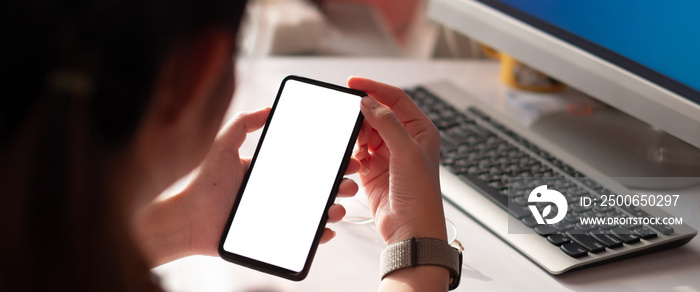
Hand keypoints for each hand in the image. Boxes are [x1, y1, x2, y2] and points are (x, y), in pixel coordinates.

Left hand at [135, 107, 358, 265]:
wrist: (188, 219)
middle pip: (318, 189)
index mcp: (272, 172)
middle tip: (350, 183)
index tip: (346, 157)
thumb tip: (269, 108)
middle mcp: (279, 193)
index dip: (330, 162)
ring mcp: (279, 216)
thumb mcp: (224, 146)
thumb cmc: (204, 183)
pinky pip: (303, 238)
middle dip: (340, 185)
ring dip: (333, 210)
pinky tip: (326, 231)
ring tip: (338, 208)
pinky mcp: (275, 237)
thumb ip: (243, 123)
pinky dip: (318, 236)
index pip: (308, 166)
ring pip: (315, 213)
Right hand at [347, 77, 446, 244]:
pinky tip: (360, 165)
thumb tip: (368, 102)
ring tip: (362, 152)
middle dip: (364, 119)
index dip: (374, 88)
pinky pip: (358, 153)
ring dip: (359, 139)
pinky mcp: (373, 171)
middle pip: (377, 115)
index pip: (396, 98)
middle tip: (354, 125)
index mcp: (421, 130)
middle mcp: (405, 140)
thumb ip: (386, 123)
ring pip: (365, 134)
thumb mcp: (407, 152)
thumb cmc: (421, 195)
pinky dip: (355, 156)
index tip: (353, 82)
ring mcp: (388, 155)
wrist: (411, 231)